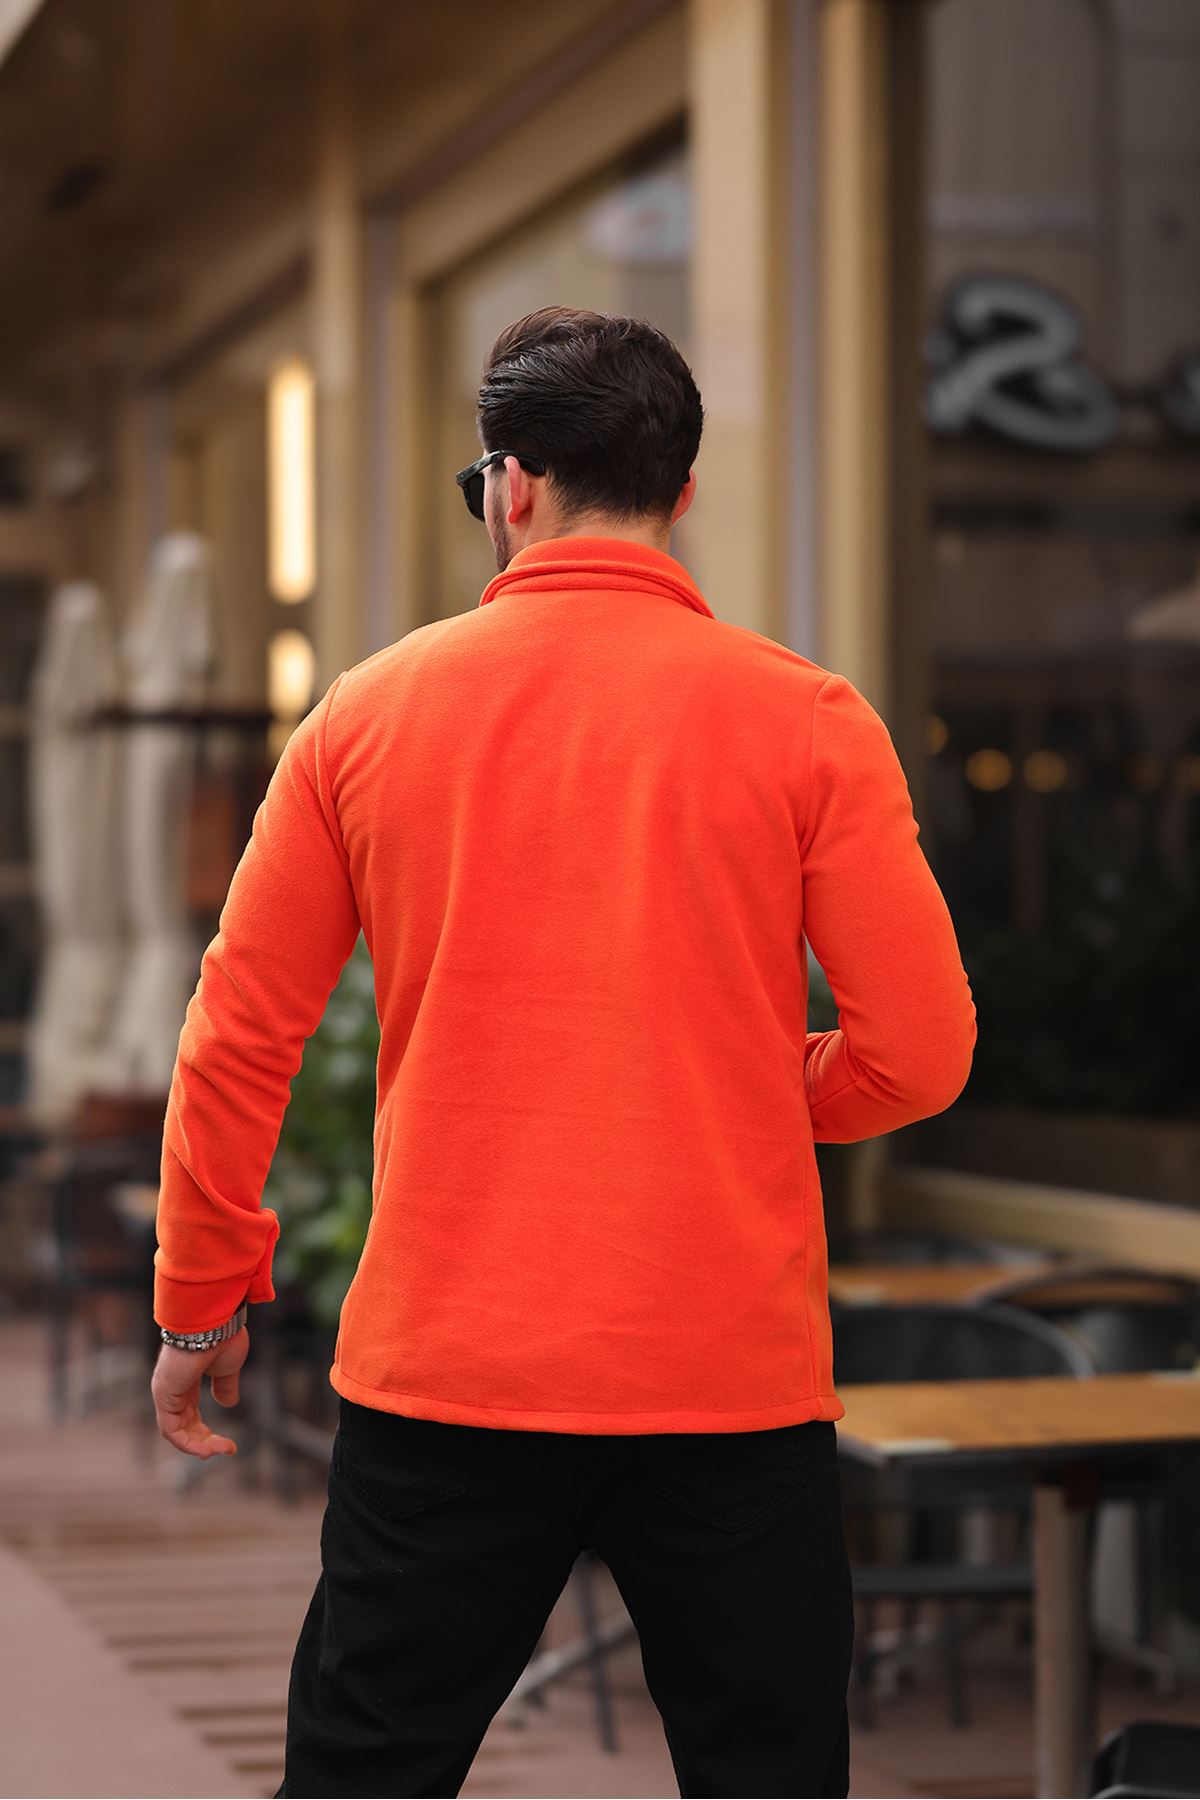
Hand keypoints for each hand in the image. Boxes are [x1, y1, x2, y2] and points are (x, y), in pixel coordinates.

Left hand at [151, 1327, 248, 1457]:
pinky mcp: (165, 1395)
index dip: (206, 1432)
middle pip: (184, 1426)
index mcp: (186, 1380)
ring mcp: (166, 1392)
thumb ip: (226, 1386)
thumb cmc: (222, 1335)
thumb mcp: (228, 1367)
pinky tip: (206, 1449)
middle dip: (204, 1442)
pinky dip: (188, 1443)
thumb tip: (228, 1403)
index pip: (190, 1414)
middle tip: (227, 1449)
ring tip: (220, 1451)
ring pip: (177, 1432)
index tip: (228, 1443)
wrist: (215, 1318)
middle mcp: (173, 1388)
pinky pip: (171, 1430)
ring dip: (199, 1446)